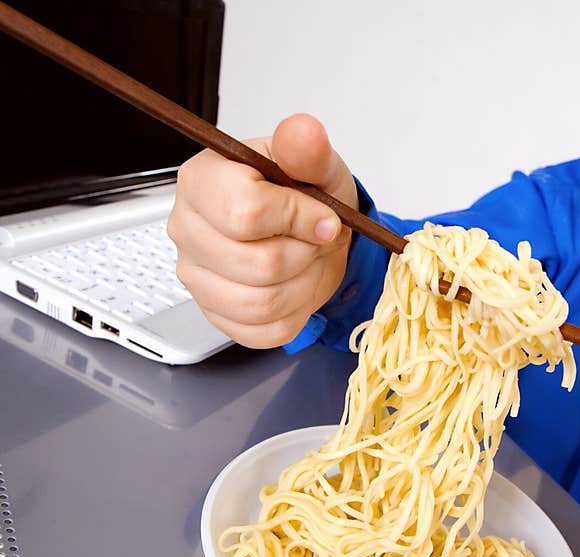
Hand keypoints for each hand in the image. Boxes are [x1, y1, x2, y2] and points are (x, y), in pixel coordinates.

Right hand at [167, 113, 356, 347]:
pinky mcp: (215, 314)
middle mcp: (187, 230)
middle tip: (315, 240)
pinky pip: (263, 331)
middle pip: (258, 265)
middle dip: (306, 254)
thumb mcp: (315, 164)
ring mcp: (196, 277)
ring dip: (303, 285)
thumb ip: (307, 149)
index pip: (246, 212)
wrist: (310, 232)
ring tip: (308, 260)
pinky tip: (296, 285)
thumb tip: (303, 132)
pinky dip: (295, 312)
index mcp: (202, 181)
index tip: (324, 216)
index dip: (299, 219)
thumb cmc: (304, 194)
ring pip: (260, 303)